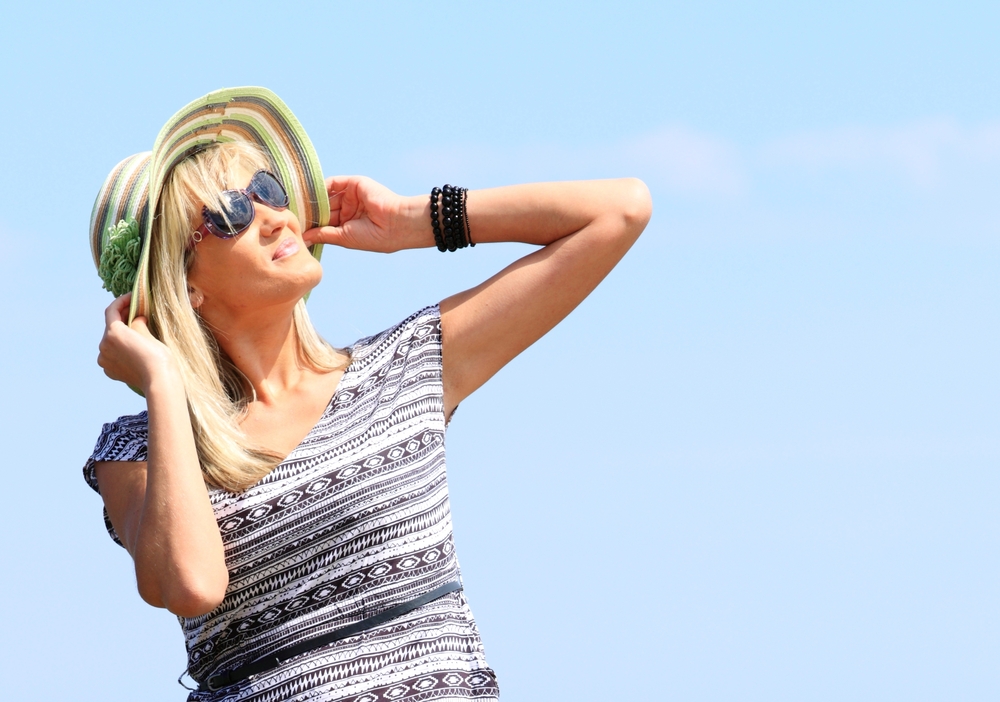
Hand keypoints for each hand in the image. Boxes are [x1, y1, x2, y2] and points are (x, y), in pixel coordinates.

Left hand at [98, 293, 177, 390]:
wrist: (160, 382)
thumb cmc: (158, 356)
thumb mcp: (149, 333)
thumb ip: (138, 322)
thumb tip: (136, 319)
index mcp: (113, 333)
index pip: (112, 310)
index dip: (122, 301)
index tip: (132, 297)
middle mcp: (104, 345)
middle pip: (111, 327)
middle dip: (123, 319)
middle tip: (137, 313)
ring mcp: (105, 360)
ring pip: (111, 342)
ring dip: (121, 336)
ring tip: (137, 334)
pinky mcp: (109, 371)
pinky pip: (112, 355)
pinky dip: (120, 350)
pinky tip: (133, 351)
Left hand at [303, 176, 421, 252]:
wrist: (395, 225)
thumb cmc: (374, 237)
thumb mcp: (344, 238)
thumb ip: (323, 234)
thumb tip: (304, 238)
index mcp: (349, 225)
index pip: (325, 223)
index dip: (311, 225)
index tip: (294, 227)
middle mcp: (350, 209)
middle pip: (323, 209)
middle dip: (309, 212)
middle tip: (290, 214)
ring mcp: (352, 196)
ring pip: (326, 196)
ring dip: (312, 200)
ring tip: (295, 205)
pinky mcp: (354, 184)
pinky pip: (332, 183)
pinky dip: (319, 188)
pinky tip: (306, 194)